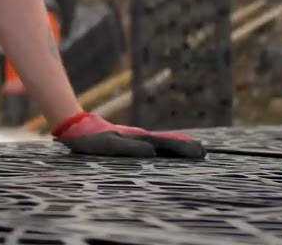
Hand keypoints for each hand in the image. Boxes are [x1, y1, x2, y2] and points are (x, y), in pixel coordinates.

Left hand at [52, 112, 206, 158]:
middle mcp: (141, 138)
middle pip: (168, 143)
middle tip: (205, 154)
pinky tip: (170, 152)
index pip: (167, 144)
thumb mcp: (109, 145)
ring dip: (178, 148)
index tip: (201, 153)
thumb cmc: (91, 139)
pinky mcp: (130, 141)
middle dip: (186, 148)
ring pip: (162, 143)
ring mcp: (136, 139)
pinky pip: (152, 145)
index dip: (184, 149)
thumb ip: (129, 149)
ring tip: (196, 153)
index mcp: (139, 139)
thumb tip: (153, 152)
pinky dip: (166, 148)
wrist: (77, 127)